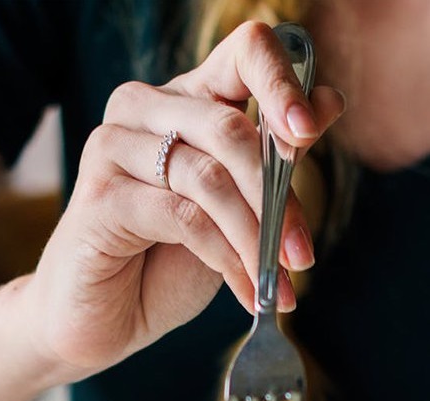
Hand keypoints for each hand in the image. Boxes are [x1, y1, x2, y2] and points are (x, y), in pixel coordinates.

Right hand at [20, 21, 346, 378]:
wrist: (103, 319)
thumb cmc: (168, 261)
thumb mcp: (237, 208)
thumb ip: (274, 159)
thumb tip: (330, 103)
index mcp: (187, 98)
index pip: (244, 52)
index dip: (283, 84)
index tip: (307, 134)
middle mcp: (145, 108)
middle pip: (230, 127)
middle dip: (277, 198)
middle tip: (301, 256)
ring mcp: (114, 146)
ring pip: (209, 178)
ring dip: (254, 238)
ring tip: (277, 283)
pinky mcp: (99, 195)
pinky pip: (182, 217)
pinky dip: (225, 259)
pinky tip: (245, 290)